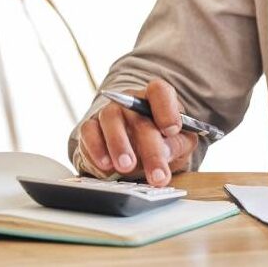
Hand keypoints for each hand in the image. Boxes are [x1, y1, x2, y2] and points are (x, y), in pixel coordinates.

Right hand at [77, 79, 197, 186]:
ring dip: (119, 145)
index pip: (159, 92)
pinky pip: (89, 133)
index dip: (166, 109)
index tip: (171, 130)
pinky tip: (106, 165)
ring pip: (110, 120)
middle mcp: (130, 101)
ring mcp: (109, 112)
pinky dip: (96, 149)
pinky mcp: (90, 127)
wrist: (136, 153)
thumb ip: (176, 145)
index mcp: (156, 99)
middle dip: (149, 149)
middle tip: (157, 174)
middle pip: (138, 116)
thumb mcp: (179, 144)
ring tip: (127, 167)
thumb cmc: (162, 143)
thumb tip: (166, 151)